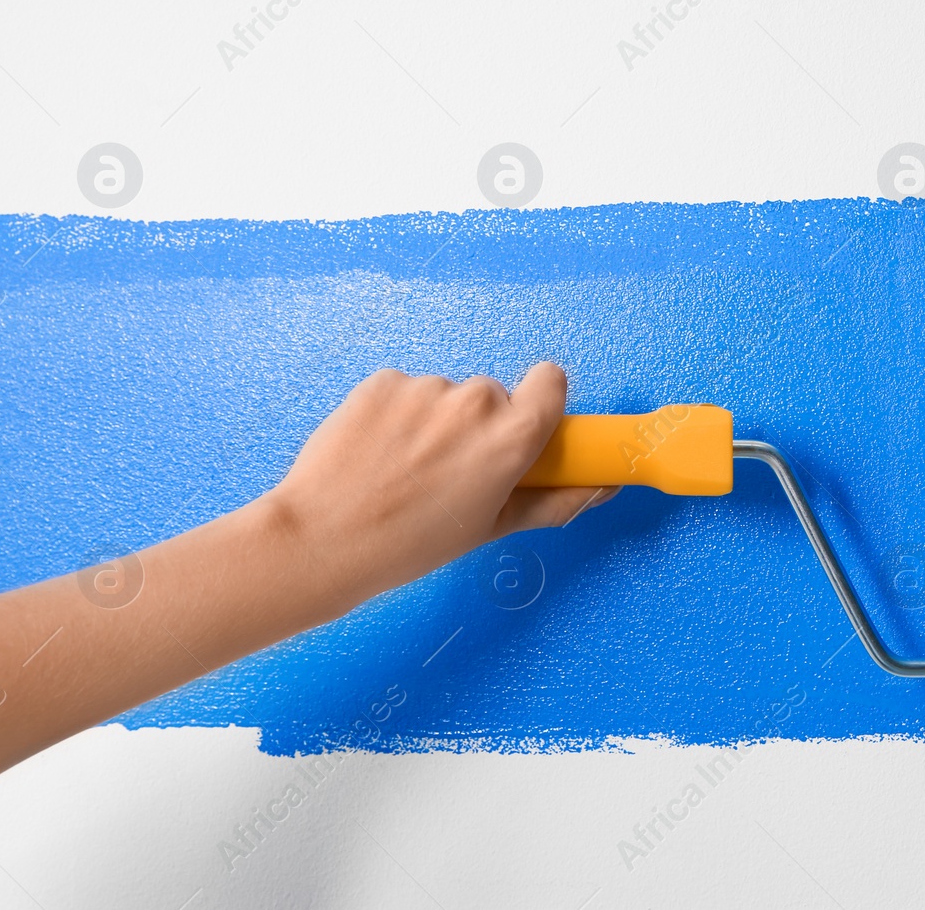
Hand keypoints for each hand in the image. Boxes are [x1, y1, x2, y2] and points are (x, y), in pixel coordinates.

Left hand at [267, 362, 616, 611]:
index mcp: (512, 437)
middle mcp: (475, 401)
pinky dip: (395, 416)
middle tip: (446, 473)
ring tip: (401, 470)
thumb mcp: (491, 528)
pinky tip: (375, 454)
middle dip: (477, 426)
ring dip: (432, 423)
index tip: (519, 428)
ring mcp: (426, 387)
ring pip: (444, 396)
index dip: (539, 401)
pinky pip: (404, 392)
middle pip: (492, 396)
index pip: (551, 380)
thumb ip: (555, 502)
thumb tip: (601, 488)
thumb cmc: (411, 543)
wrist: (323, 539)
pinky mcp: (383, 381)